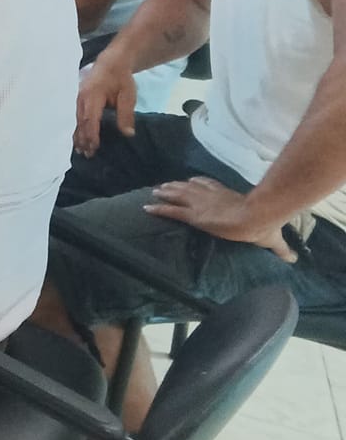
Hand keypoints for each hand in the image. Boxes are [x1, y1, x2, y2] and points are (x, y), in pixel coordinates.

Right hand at [74, 57, 135, 156]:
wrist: (111, 63)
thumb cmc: (120, 79)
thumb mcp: (128, 95)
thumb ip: (126, 114)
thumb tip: (128, 134)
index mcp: (93, 96)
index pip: (91, 119)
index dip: (91, 134)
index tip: (94, 147)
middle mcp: (81, 98)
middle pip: (80, 122)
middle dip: (83, 139)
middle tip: (87, 155)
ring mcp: (77, 99)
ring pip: (76, 121)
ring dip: (78, 136)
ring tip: (80, 150)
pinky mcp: (78, 100)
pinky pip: (75, 117)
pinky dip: (76, 129)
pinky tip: (77, 138)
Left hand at [147, 177, 299, 262]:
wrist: (256, 218)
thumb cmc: (264, 224)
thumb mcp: (272, 237)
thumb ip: (279, 248)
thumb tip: (293, 259)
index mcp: (229, 197)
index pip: (210, 186)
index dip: (200, 183)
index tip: (192, 181)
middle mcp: (212, 197)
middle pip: (190, 187)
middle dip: (177, 186)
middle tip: (164, 186)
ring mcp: (201, 204)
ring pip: (178, 195)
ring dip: (165, 193)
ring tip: (154, 191)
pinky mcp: (194, 216)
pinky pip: (171, 211)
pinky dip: (158, 208)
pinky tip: (146, 207)